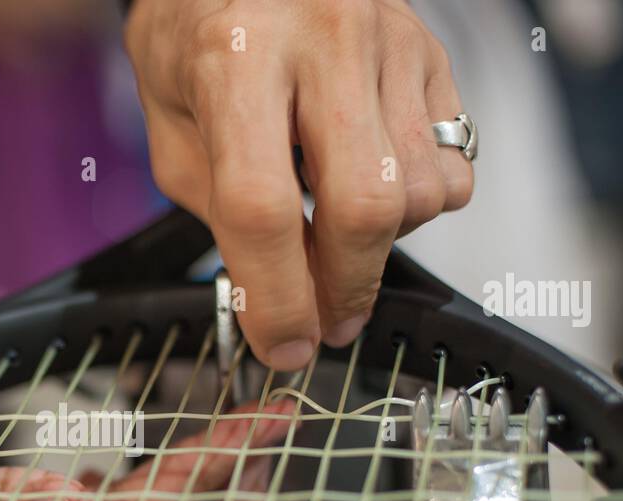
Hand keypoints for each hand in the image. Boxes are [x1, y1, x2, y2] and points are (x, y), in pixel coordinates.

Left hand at [125, 0, 472, 369]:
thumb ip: (217, 206)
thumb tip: (271, 297)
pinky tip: (372, 188)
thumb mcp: (171, 121)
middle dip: (344, 288)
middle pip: (363, 207)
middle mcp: (323, 39)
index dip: (275, 297)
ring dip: (378, 247)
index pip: (262, 207)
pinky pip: (452, 165)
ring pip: (419, 193)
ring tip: (335, 236)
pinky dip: (418, 205)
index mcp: (234, 57)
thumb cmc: (197, 33)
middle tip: (325, 323)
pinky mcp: (432, 50)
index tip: (282, 345)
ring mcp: (389, 40)